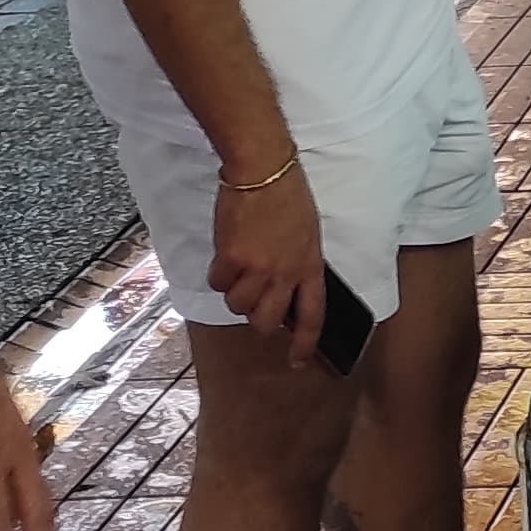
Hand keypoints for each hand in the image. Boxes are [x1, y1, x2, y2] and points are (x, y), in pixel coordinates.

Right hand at [213, 163, 328, 361]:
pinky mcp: (231, 258)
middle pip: (265, 322)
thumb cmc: (286, 196)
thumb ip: (298, 265)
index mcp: (310, 266)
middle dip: (256, 318)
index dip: (305, 343)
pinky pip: (217, 283)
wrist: (262, 171)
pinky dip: (218, 273)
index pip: (313, 316)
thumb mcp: (308, 235)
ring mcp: (258, 268)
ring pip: (237, 305)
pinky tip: (225, 254)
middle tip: (252, 299)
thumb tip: (284, 292)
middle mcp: (286, 273)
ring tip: (238, 266)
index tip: (296, 359)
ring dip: (234, 292)